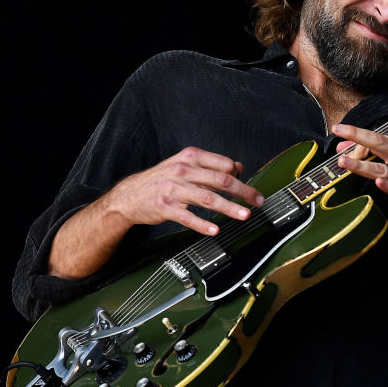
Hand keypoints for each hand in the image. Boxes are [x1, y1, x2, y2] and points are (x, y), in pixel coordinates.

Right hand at [108, 147, 264, 235]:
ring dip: (230, 208)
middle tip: (258, 201)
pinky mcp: (166, 208)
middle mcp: (183, 170)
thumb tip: (239, 167)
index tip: (249, 188)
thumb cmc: (161, 180)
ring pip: (208, 198)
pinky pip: (188, 217)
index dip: (240, 176)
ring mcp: (173, 189)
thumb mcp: (185, 165)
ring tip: (244, 215)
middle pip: (221, 180)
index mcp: (190, 157)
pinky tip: (215, 229)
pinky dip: (203, 224)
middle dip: (243, 192)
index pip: (224, 164)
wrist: (130, 195)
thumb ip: (212, 166)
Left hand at [332, 124, 387, 235]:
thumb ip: (369, 154)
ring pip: (380, 168)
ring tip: (343, 161)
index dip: (355, 137)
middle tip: (339, 131)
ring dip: (360, 164)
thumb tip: (342, 148)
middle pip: (379, 143)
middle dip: (358, 135)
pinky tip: (379, 184)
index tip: (339, 133)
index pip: (376, 138)